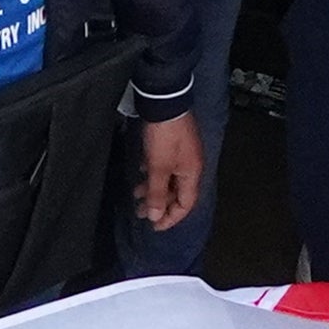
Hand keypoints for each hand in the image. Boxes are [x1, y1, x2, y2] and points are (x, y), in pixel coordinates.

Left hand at [133, 113, 207, 233]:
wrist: (164, 102)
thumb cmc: (164, 136)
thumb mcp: (158, 167)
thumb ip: (158, 193)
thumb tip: (156, 217)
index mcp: (192, 174)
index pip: (185, 205)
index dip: (170, 218)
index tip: (154, 226)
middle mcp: (190, 166)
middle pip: (177, 193)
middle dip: (159, 205)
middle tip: (140, 212)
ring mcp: (182, 154)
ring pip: (169, 180)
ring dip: (153, 189)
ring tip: (136, 194)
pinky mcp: (173, 144)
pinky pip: (165, 167)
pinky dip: (153, 174)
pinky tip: (141, 174)